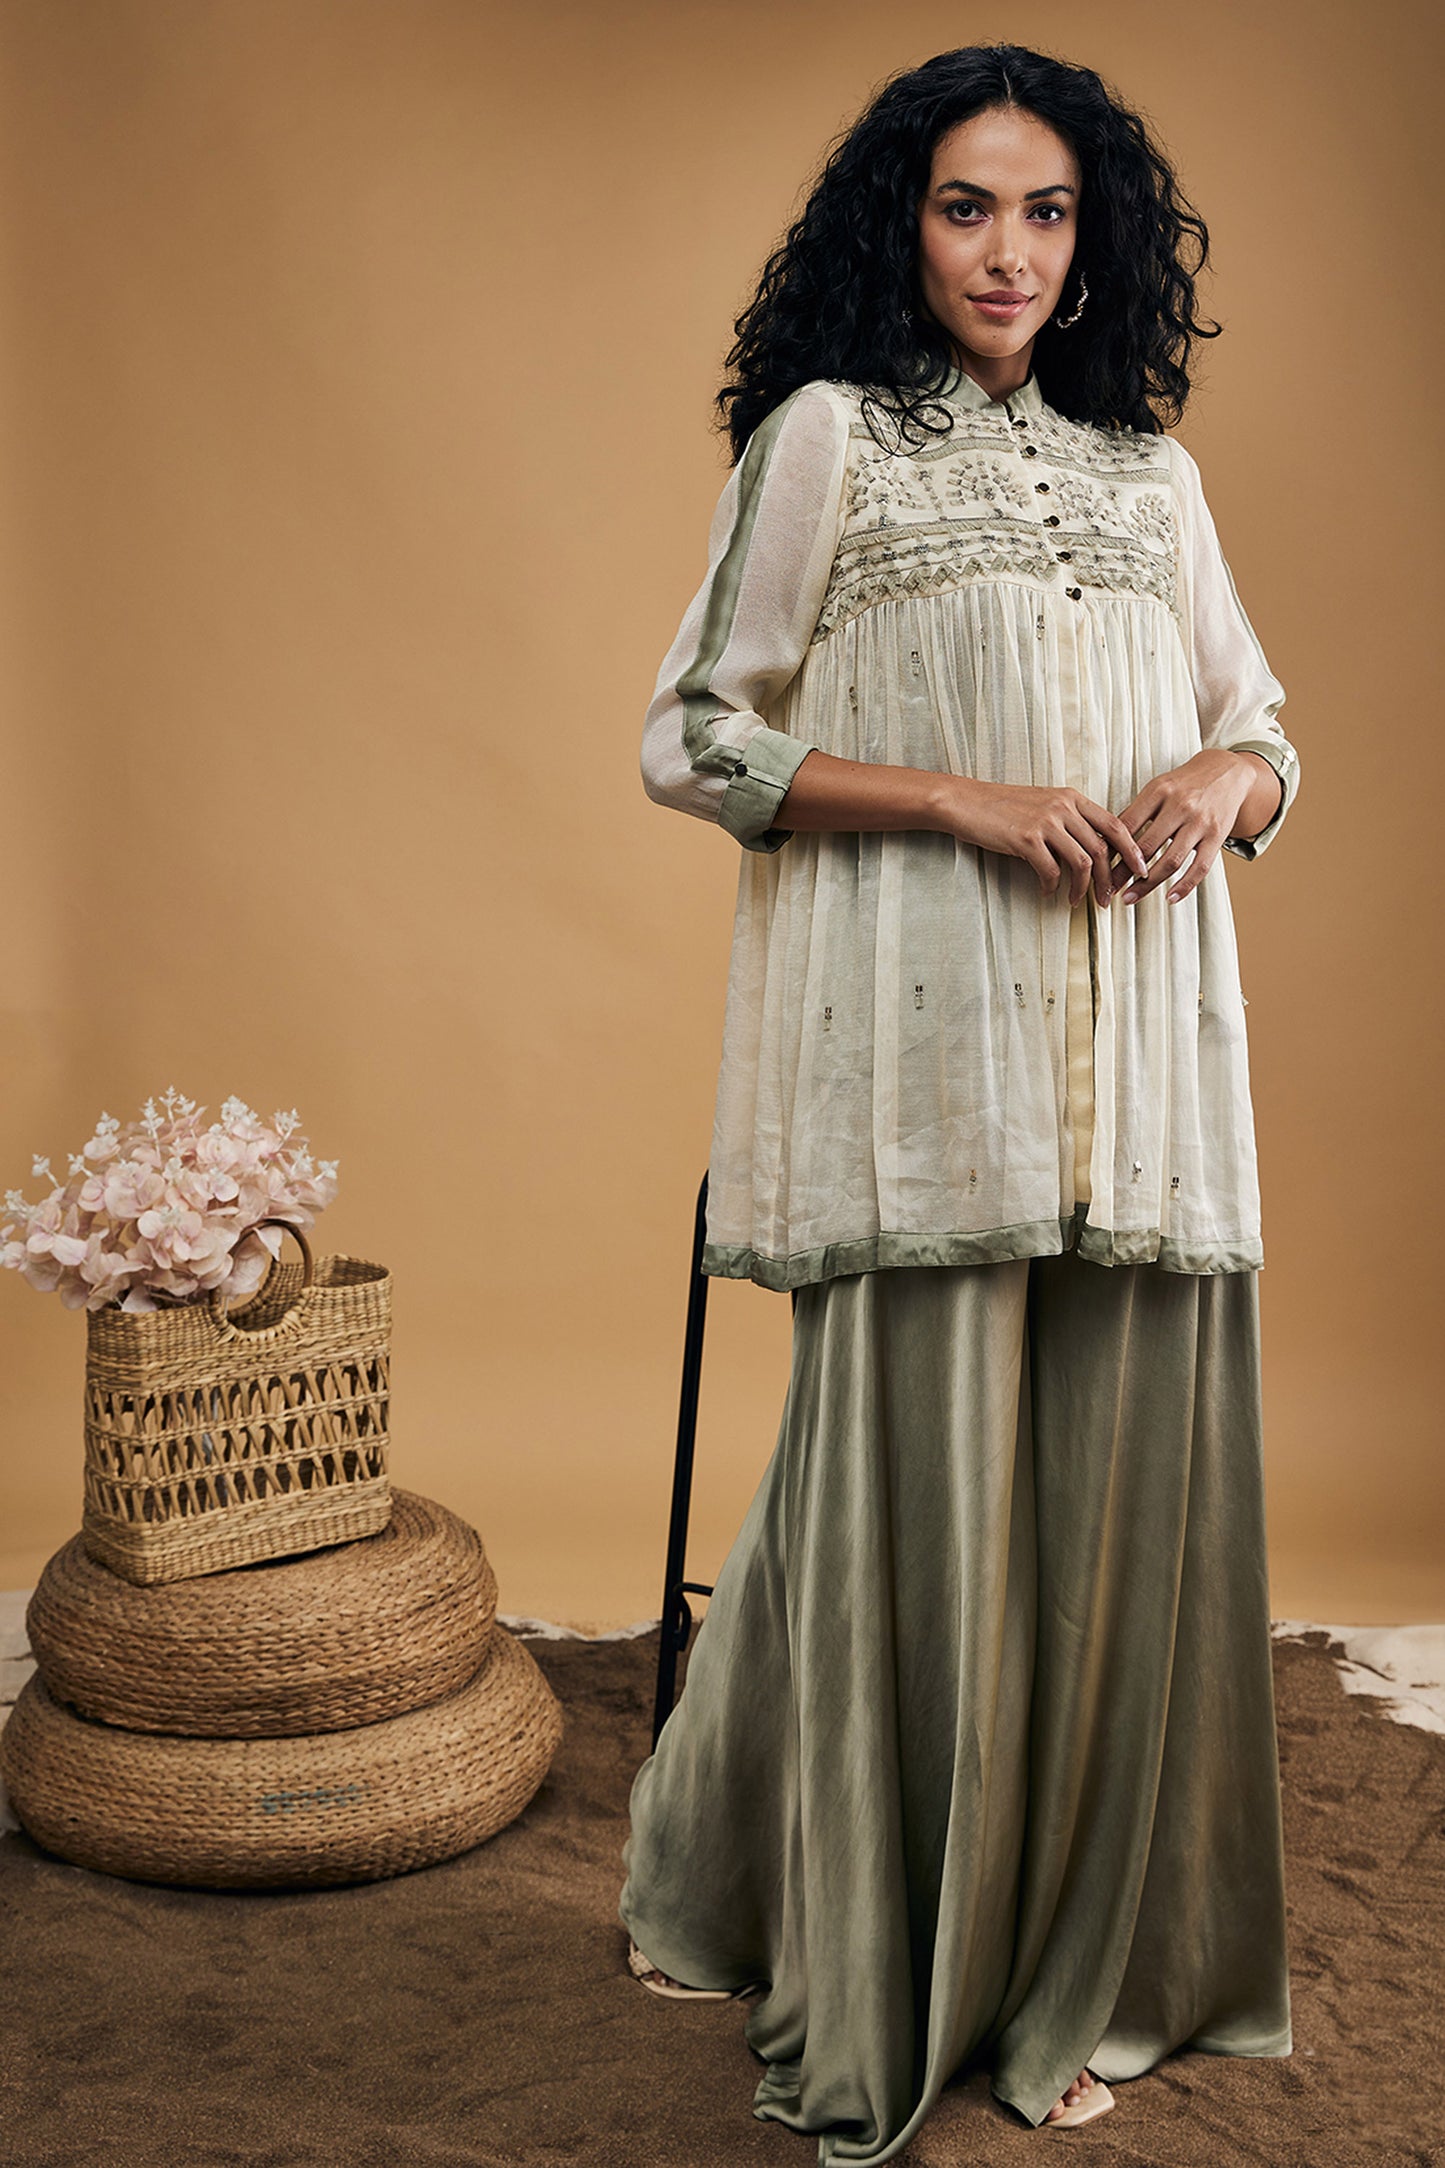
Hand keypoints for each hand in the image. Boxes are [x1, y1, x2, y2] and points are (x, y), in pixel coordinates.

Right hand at [938, 778, 1150, 905]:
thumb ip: (1068, 819)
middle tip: (1108, 899)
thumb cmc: (1002, 807)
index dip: (1131, 850)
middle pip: (1101, 848)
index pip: (1114, 824)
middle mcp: (1063, 807)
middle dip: (1109, 878)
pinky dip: (1052, 886)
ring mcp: (1045, 822)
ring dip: (1083, 888)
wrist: (965, 801)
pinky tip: (1047, 892)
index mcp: (1071, 797)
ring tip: (1078, 902)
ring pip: (1081, 862)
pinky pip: (1051, 870)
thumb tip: (1090, 849)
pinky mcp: (1026, 839)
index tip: (1140, 870)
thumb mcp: (1042, 804)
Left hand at [1108, 750, 1273, 905]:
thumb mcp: (1157, 788)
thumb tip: (1107, 842)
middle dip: (1123, 872)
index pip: (1127, 826)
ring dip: (1147, 884)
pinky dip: (1184, 886)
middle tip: (1107, 888)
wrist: (1226, 772)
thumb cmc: (1184, 784)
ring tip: (1130, 897)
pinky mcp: (1217, 836)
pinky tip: (1169, 898)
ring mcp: (1200, 822)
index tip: (1097, 868)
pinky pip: (1200, 868)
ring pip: (1170, 861)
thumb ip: (1136, 812)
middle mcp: (1180, 806)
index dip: (1110, 850)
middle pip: (1146, 847)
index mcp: (1159, 791)